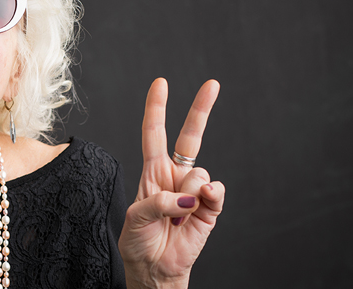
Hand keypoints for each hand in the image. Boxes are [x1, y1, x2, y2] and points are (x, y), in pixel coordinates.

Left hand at [118, 78, 225, 288]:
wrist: (155, 270)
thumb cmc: (139, 242)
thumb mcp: (136, 218)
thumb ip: (159, 202)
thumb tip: (190, 197)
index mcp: (153, 172)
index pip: (154, 134)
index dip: (157, 108)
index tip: (161, 84)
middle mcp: (176, 176)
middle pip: (190, 136)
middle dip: (201, 109)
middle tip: (212, 84)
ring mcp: (195, 191)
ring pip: (198, 173)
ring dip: (186, 194)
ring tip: (176, 217)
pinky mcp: (210, 208)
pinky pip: (215, 191)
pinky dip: (209, 196)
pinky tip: (200, 206)